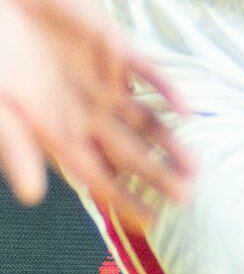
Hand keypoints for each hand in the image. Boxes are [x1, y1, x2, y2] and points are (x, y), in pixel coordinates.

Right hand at [0, 0, 194, 221]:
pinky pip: (148, 74)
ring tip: (196, 167)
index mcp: (56, 132)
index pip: (97, 174)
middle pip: (130, 153)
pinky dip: (166, 90)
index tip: (148, 222)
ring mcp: (104, 84)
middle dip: (157, 176)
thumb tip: (33, 196)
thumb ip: (13, 146)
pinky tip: (187, 111)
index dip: (121, 198)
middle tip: (186, 198)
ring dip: (171, 143)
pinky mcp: (115, 51)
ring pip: (147, 120)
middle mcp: (86, 113)